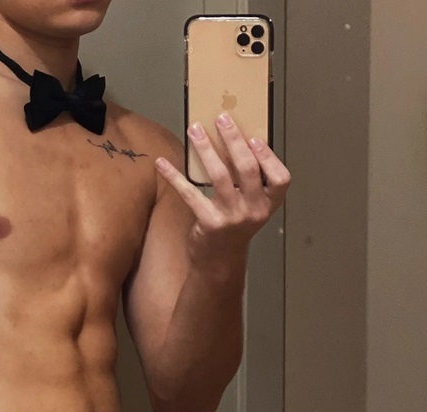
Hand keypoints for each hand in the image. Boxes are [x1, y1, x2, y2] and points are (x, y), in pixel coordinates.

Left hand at [155, 114, 290, 265]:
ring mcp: (232, 217)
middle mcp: (254, 210)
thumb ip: (249, 182)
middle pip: (247, 168)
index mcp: (268, 203)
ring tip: (194, 130)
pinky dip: (175, 176)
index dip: (268, 157)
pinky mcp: (209, 223)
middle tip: (221, 118)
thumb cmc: (234, 226)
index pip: (281, 178)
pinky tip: (162, 164)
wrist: (219, 261)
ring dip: (205, 149)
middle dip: (233, 139)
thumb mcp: (250, 206)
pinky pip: (190, 193)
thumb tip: (233, 140)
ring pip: (219, 176)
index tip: (254, 138)